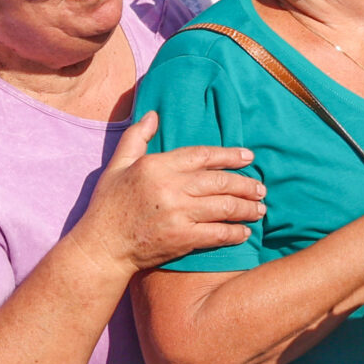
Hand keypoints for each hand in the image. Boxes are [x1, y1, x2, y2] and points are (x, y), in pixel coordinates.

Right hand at [77, 113, 267, 272]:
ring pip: (225, 207)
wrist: (101, 248)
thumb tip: (154, 114)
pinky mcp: (182, 238)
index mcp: (157, 166)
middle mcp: (171, 187)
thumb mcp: (117, 165)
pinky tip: (245, 232)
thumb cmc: (108, 206)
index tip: (249, 157)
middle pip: (220, 181)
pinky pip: (218, 233)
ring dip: (247, 208)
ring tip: (260, 209)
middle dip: (246, 185)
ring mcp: (178, 213)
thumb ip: (136, 138)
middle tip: (262, 188)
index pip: (203, 155)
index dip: (230, 155)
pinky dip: (235, 233)